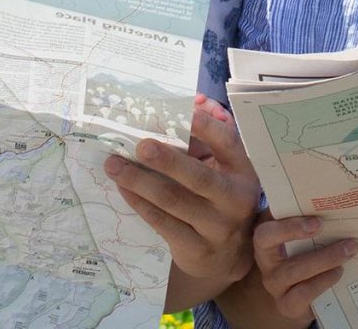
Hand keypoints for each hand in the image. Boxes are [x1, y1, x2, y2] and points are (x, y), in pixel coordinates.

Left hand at [104, 97, 261, 292]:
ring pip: (174, 201)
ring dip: (140, 181)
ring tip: (114, 164)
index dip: (206, 127)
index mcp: (243, 171)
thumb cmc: (220, 198)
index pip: (227, 143)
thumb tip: (195, 100)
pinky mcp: (196, 249)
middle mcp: (235, 199)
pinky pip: (162, 223)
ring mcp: (217, 227)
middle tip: (140, 145)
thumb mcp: (224, 169)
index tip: (183, 110)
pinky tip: (123, 188)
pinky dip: (140, 203)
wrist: (230, 255)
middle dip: (167, 160)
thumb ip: (210, 136)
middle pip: (199, 177)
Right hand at [249, 213, 357, 323]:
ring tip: (349, 250)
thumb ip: (307, 217)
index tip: (316, 220)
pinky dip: (323, 281)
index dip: (287, 225)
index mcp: (267, 239)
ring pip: (293, 270)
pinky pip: (303, 293)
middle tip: (328, 226)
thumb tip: (333, 197)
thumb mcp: (303, 234)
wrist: (307, 295)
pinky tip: (339, 272)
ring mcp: (274, 285)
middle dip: (299, 232)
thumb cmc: (306, 254)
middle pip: (270, 244)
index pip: (265, 229)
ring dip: (324, 258)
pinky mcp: (287, 305)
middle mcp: (265, 262)